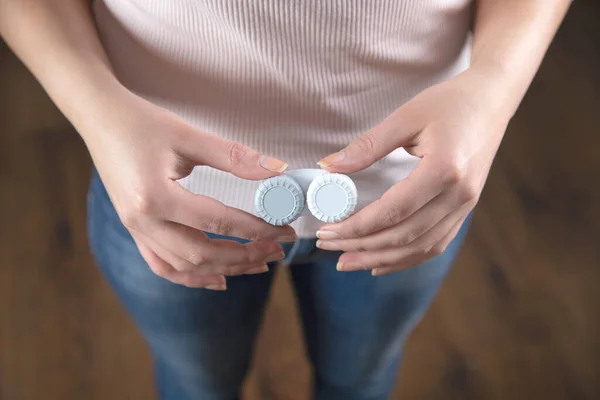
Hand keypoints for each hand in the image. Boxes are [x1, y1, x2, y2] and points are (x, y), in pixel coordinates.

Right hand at [84, 90, 295, 288]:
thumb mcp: (189, 136)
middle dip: (245, 256)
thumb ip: (234, 157)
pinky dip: (192, 277)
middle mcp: (143, 222)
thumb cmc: (142, 122)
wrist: (100, 119)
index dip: (257, 230)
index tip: (284, 231)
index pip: (218, 223)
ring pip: (184, 266)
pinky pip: (163, 265)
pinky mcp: (135, 230)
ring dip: (224, 269)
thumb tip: (278, 170)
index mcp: (156, 197)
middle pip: (202, 254)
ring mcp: (135, 230)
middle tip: (277, 250)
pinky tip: (218, 279)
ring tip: (258, 264)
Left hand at [315, 69, 511, 275]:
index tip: (326, 231)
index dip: (356, 226)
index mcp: (445, 170)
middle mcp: (459, 195)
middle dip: (361, 246)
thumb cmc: (449, 102)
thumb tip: (327, 167)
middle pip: (404, 236)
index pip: (393, 211)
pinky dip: (407, 257)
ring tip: (348, 261)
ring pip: (420, 247)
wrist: (492, 99)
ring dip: (381, 259)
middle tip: (328, 246)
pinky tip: (381, 262)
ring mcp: (466, 206)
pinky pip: (435, 243)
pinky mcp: (466, 209)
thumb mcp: (406, 117)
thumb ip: (366, 146)